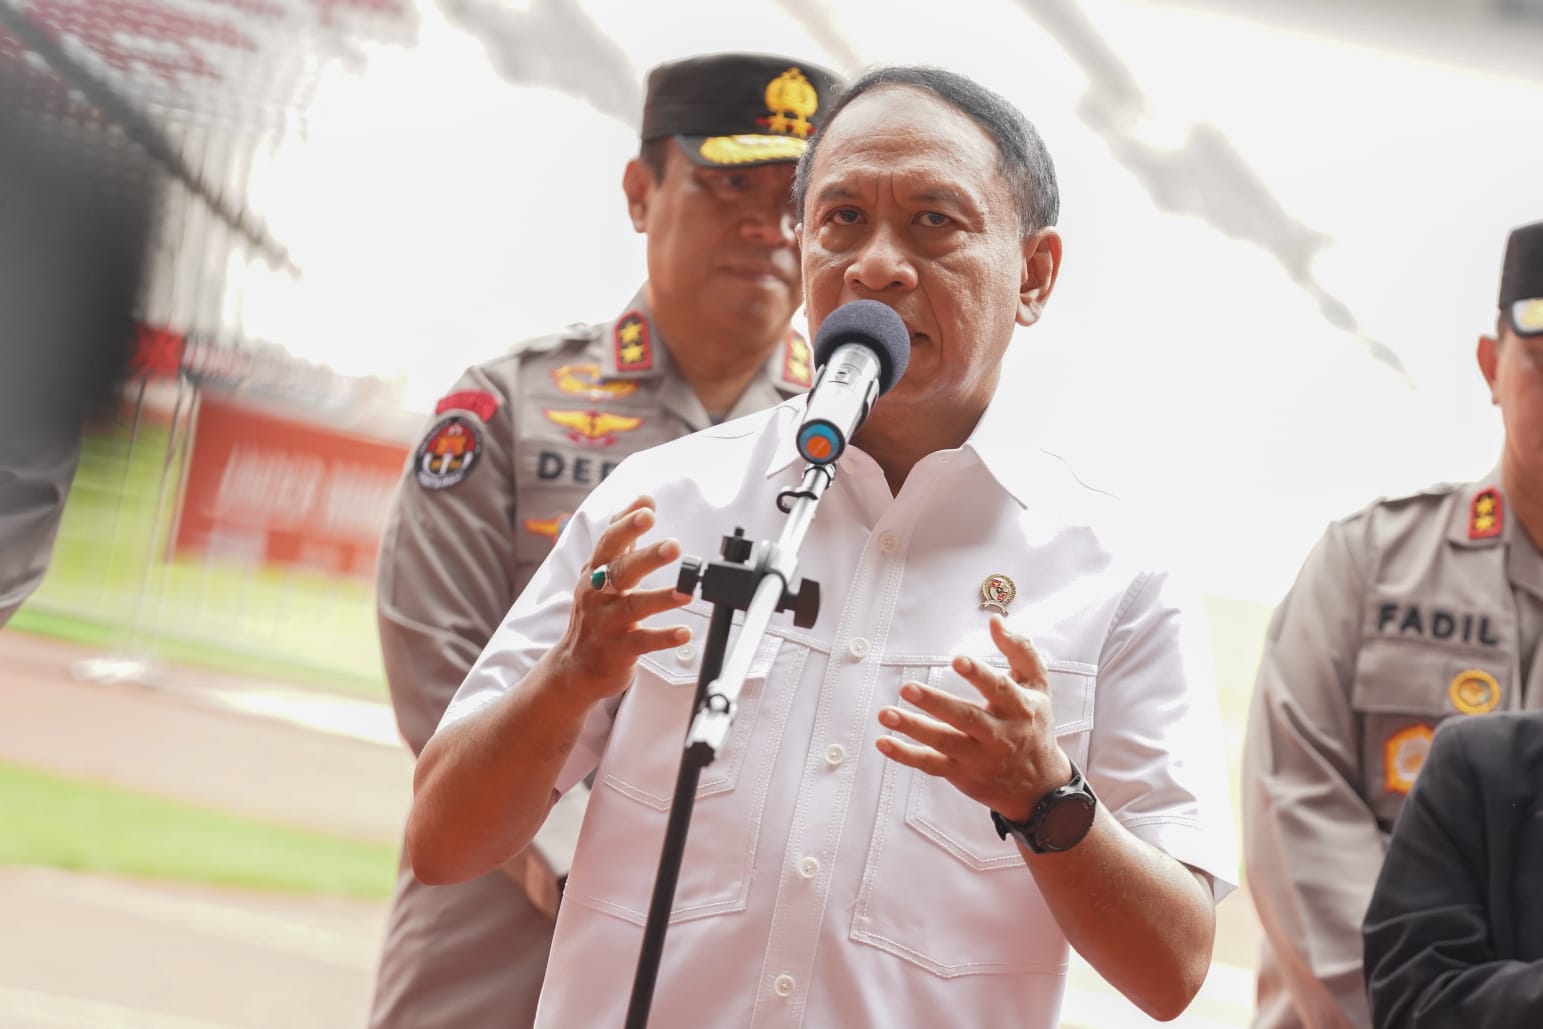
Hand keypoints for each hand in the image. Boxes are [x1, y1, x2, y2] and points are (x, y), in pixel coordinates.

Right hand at [552, 495, 691, 706]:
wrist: (574, 666)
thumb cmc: (594, 612)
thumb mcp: (601, 571)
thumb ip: (625, 536)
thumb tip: (644, 499)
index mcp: (595, 572)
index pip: (610, 542)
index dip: (627, 523)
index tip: (647, 507)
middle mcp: (598, 595)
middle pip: (621, 571)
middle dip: (647, 557)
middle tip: (674, 546)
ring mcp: (607, 623)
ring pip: (633, 607)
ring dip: (662, 597)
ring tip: (688, 591)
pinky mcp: (618, 650)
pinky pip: (642, 642)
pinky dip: (663, 638)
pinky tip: (684, 632)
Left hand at [875, 615, 1070, 821]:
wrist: (1039, 784)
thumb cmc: (1032, 724)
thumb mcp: (1037, 686)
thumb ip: (1020, 650)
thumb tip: (995, 620)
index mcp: (1019, 709)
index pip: (999, 690)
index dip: (978, 675)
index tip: (957, 660)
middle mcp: (999, 735)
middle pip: (965, 718)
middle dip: (936, 703)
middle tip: (908, 688)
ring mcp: (978, 757)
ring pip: (943, 742)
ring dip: (913, 728)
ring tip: (885, 713)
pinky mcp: (961, 774)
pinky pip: (930, 765)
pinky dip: (906, 755)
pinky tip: (884, 742)